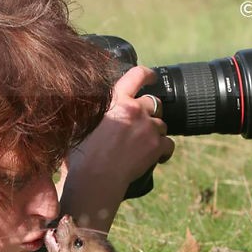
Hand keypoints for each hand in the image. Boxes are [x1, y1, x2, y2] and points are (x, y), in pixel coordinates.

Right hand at [73, 66, 174, 185]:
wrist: (96, 177)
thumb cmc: (83, 154)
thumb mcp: (82, 123)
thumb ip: (93, 111)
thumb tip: (93, 107)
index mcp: (116, 100)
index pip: (136, 75)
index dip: (147, 74)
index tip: (152, 77)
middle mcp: (135, 109)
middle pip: (153, 103)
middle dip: (149, 113)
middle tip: (140, 126)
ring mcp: (148, 127)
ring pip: (161, 124)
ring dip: (155, 132)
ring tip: (142, 146)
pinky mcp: (157, 146)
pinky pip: (169, 144)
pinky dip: (164, 151)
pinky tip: (157, 158)